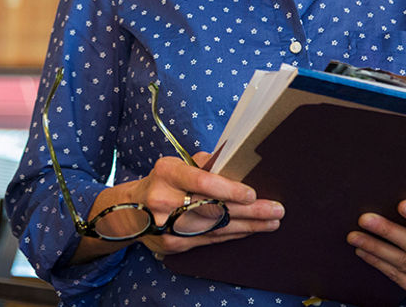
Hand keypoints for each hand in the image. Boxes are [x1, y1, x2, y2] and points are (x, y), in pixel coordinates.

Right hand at [127, 153, 284, 257]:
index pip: (200, 181)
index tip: (252, 193)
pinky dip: (232, 235)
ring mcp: (167, 226)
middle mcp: (164, 200)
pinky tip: (250, 231)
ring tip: (272, 221)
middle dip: (249, 211)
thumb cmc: (162, 182)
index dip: (228, 189)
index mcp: (166, 173)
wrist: (129, 211)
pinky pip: (209, 240)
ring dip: (248, 226)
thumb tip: (234, 159)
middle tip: (276, 209)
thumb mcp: (175, 164)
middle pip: (213, 209)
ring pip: (215, 228)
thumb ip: (202, 163)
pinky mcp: (172, 245)